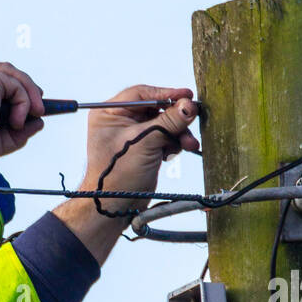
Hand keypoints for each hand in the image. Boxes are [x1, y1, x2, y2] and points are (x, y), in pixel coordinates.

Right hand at [0, 61, 44, 163]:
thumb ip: (14, 131)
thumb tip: (36, 123)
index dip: (4, 90)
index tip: (21, 104)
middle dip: (20, 85)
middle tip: (37, 104)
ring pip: (8, 74)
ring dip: (27, 93)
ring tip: (37, 113)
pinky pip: (13, 85)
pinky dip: (22, 102)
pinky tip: (18, 121)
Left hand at [54, 85, 200, 262]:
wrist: (114, 207)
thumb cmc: (118, 174)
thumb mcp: (144, 142)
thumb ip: (168, 121)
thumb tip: (189, 105)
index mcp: (109, 113)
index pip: (142, 94)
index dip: (165, 94)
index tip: (187, 96)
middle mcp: (119, 121)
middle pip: (156, 109)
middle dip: (175, 119)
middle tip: (191, 122)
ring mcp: (131, 136)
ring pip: (162, 124)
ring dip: (177, 133)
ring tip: (188, 145)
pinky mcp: (142, 149)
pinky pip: (163, 138)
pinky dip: (172, 144)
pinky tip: (172, 153)